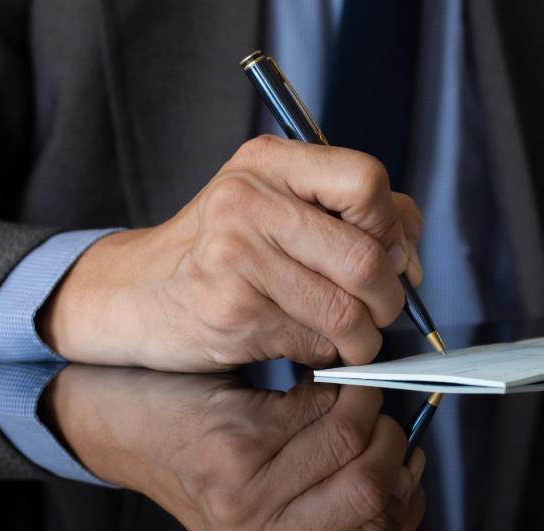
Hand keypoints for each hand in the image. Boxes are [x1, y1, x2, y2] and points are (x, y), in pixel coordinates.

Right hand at [39, 134, 424, 370]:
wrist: (131, 294)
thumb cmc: (219, 252)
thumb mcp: (274, 206)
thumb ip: (348, 213)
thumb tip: (412, 256)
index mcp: (269, 161)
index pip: (367, 181)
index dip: (394, 227)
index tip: (392, 257)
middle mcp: (248, 199)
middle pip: (367, 255)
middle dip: (390, 298)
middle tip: (380, 312)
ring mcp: (235, 254)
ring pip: (348, 309)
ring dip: (364, 337)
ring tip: (351, 338)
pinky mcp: (232, 310)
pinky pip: (315, 342)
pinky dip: (325, 354)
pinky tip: (305, 346)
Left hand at [42, 366, 425, 530]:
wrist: (130, 421)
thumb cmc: (216, 457)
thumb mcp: (281, 503)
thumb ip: (344, 504)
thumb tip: (411, 472)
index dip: (399, 511)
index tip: (395, 470)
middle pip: (373, 496)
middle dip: (390, 443)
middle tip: (373, 419)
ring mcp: (244, 506)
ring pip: (354, 444)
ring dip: (364, 405)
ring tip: (344, 395)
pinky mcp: (235, 452)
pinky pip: (324, 409)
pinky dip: (334, 385)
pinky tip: (312, 384)